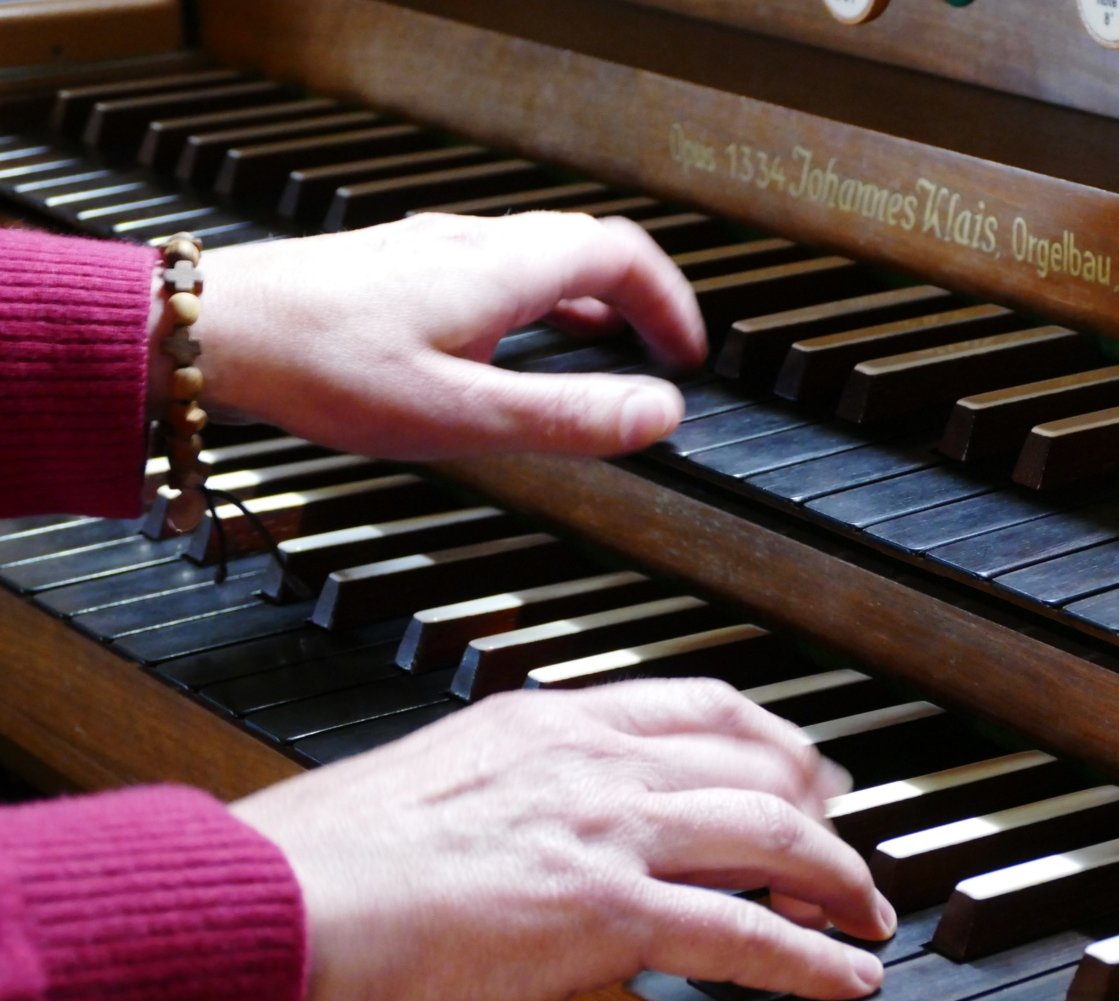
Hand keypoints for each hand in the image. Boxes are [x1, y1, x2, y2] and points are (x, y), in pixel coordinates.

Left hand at [167, 211, 704, 458]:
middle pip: (586, 249)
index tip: (688, 353)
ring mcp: (432, 252)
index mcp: (503, 270)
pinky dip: (533, 304)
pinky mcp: (398, 270)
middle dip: (637, 300)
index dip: (669, 304)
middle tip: (659, 351)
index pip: (622, 259)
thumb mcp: (459, 411)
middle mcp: (473, 246)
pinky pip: (493, 272)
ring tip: (602, 348)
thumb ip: (565, 416)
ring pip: (537, 257)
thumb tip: (657, 415)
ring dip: (586, 301)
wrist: (211, 331)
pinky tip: (507, 346)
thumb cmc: (319, 365)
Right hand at [229, 679, 895, 1000]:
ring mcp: (607, 829)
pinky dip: (812, 953)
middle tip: (849, 833)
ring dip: (837, 874)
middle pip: (753, 760)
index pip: (696, 705)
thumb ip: (527, 787)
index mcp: (552, 718)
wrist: (290, 897)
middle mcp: (594, 759)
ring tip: (866, 908)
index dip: (767, 735)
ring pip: (770, 833)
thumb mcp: (448, 779)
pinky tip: (845, 970)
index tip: (796, 761)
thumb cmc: (338, 852)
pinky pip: (744, 931)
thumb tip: (566, 823)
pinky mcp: (607, 910)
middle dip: (821, 798)